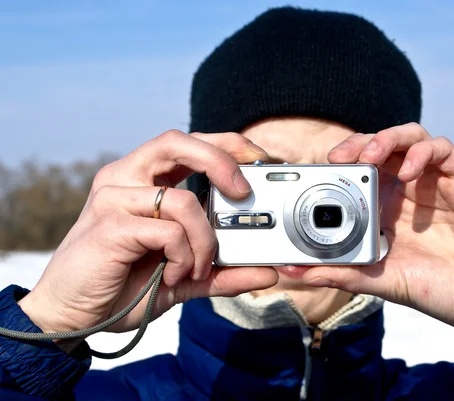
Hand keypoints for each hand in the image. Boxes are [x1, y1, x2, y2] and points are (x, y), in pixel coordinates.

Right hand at [18, 130, 278, 349]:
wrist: (75, 316)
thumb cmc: (124, 287)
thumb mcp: (185, 276)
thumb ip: (223, 271)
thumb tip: (268, 273)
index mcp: (142, 181)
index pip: (187, 144)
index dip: (225, 144)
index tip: (259, 158)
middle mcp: (124, 179)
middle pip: (177, 142)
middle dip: (220, 159)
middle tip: (243, 191)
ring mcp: (113, 199)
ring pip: (182, 201)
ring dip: (203, 241)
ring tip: (195, 268)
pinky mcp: (109, 225)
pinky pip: (168, 230)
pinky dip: (183, 256)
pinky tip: (171, 274)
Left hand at [302, 124, 453, 363]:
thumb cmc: (435, 290)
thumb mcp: (379, 280)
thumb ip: (339, 272)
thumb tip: (292, 272)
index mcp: (387, 207)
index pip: (359, 170)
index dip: (339, 163)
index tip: (315, 172)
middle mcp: (408, 189)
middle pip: (380, 146)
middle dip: (356, 144)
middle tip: (337, 158)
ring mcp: (435, 182)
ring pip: (409, 137)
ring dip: (386, 139)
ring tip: (368, 157)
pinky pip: (442, 149)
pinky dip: (421, 152)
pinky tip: (407, 173)